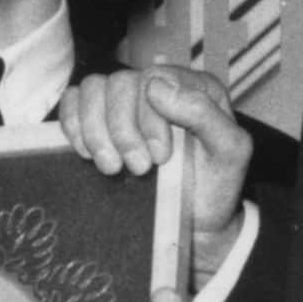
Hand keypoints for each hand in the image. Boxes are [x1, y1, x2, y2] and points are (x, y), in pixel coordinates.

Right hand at [63, 65, 248, 283]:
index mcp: (193, 86)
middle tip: (138, 168)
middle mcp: (157, 86)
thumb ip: (205, 114)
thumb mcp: (230, 153)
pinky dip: (73, 125)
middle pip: (120, 83)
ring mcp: (124, 102)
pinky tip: (88, 154)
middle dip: (123, 130)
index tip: (159, 157)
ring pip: (92, 89)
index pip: (155, 77)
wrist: (194, 224)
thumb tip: (156, 86)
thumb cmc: (215, 187)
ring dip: (96, 131)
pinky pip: (72, 102)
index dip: (149, 116)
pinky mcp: (98, 120)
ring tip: (111, 167)